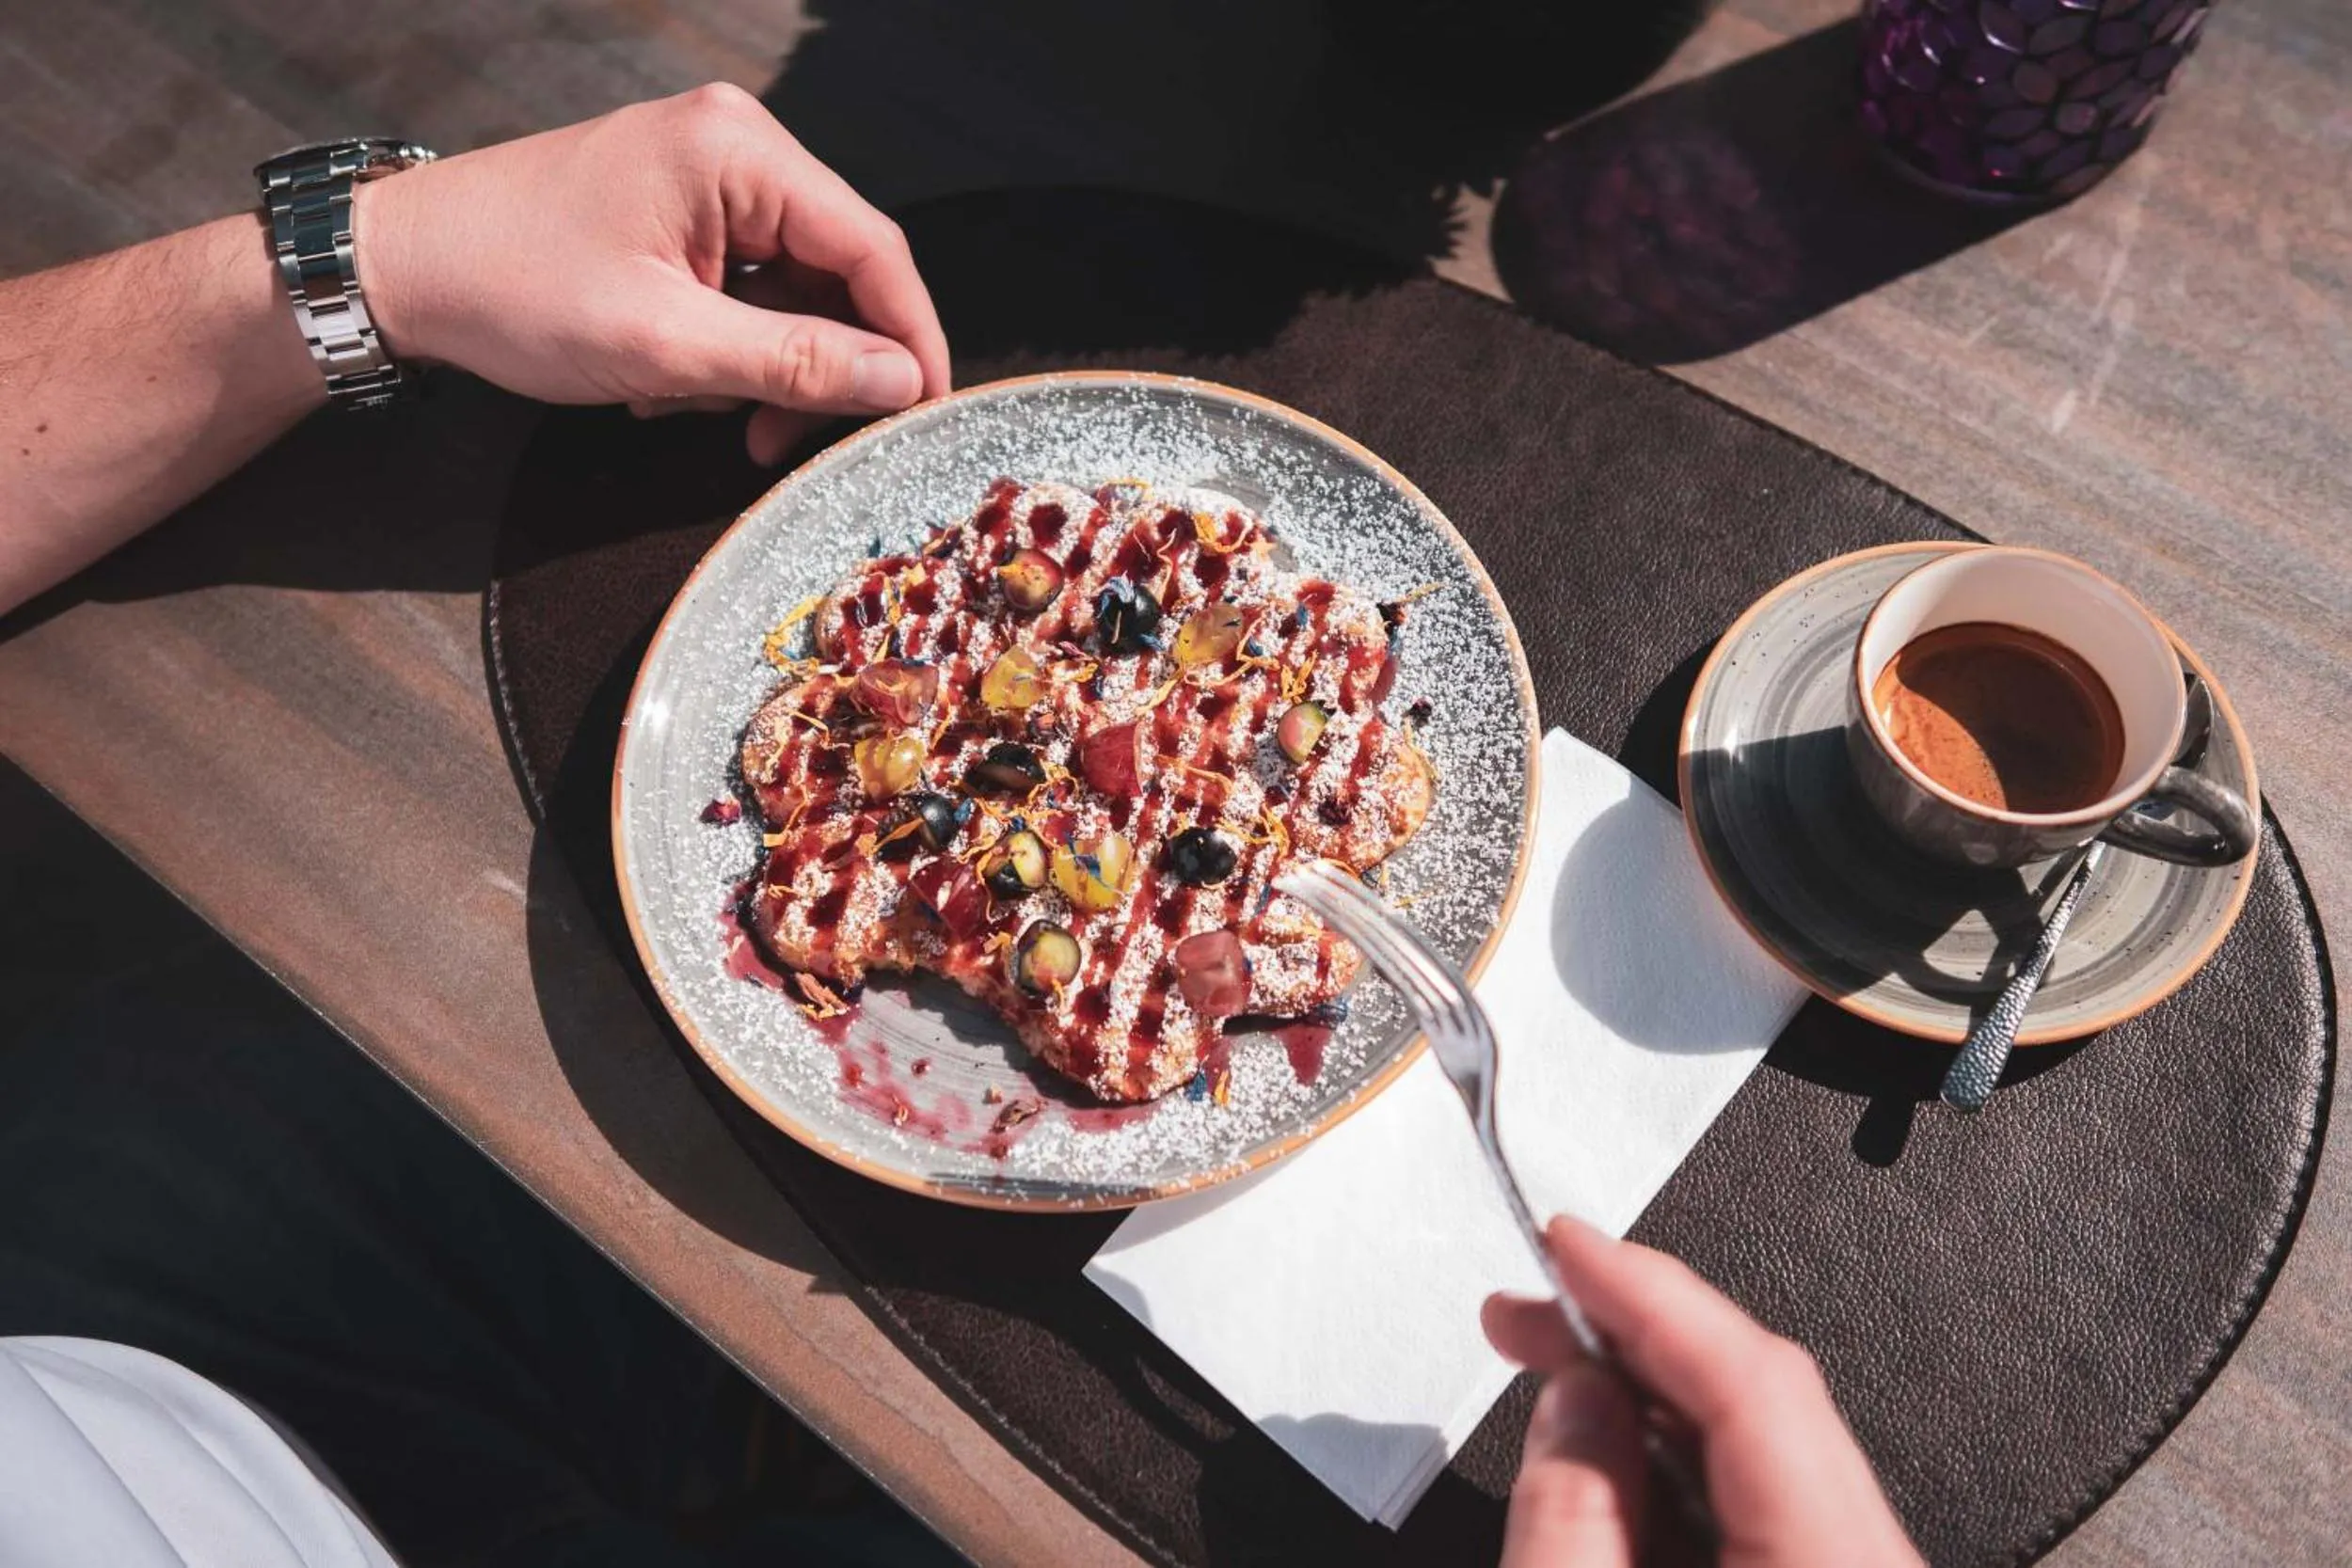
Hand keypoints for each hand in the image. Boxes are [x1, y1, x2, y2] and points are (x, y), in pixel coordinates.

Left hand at [353, 84, 950, 463]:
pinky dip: (722, 349)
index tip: (926, 412)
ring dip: (758, 368)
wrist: (399, 270)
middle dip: (816, 365)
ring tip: (693, 411)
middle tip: (777, 439)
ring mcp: (705, 177)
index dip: (910, 337)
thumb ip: (795, 361)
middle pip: (836, 271)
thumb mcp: (666, 345)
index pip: (872, 248)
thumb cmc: (512, 288)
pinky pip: (744, 288)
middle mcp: (735, 147)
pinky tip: (668, 384)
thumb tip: (900, 381)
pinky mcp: (679, 211)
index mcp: (739, 151)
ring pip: (790, 290)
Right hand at [1482, 1216, 1923, 1567]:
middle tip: (1530, 1306)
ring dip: (1649, 1404)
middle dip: (1636, 1334)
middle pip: (1767, 1403)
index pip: (1754, 1380)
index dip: (1651, 1293)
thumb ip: (1569, 1515)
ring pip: (1763, 1454)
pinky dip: (1679, 1471)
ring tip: (1550, 1376)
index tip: (1569, 1243)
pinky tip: (1608, 1466)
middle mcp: (1865, 1563)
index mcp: (1829, 1563)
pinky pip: (1764, 1510)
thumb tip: (1575, 1399)